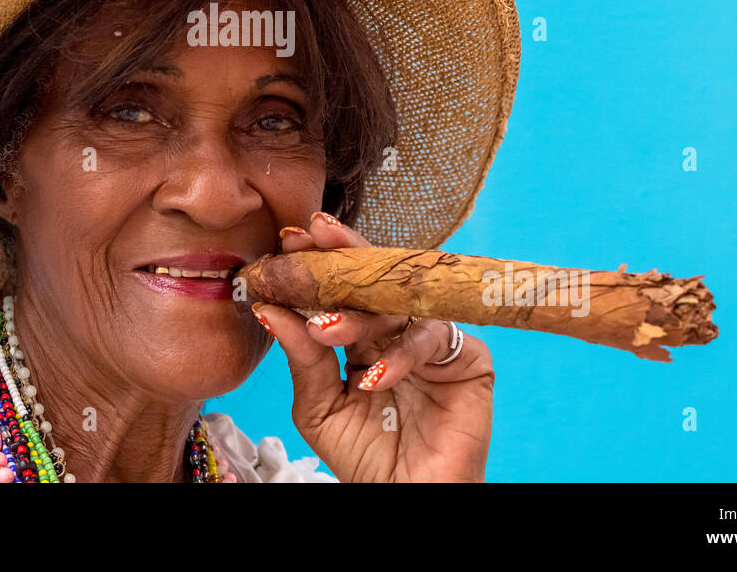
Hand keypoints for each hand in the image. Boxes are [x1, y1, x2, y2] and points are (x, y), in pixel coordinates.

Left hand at [251, 211, 493, 481]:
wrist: (407, 496)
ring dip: (359, 313)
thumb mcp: (319, 405)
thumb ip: (301, 357)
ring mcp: (433, 341)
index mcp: (363, 336)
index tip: (288, 240)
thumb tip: (269, 308)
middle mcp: (398, 331)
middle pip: (374, 280)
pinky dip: (400, 356)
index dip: (319, 261)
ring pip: (398, 304)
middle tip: (311, 240)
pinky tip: (373, 379)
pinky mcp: (467, 358)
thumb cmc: (366, 458)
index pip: (343, 288)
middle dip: (341, 256)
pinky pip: (432, 338)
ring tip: (325, 330)